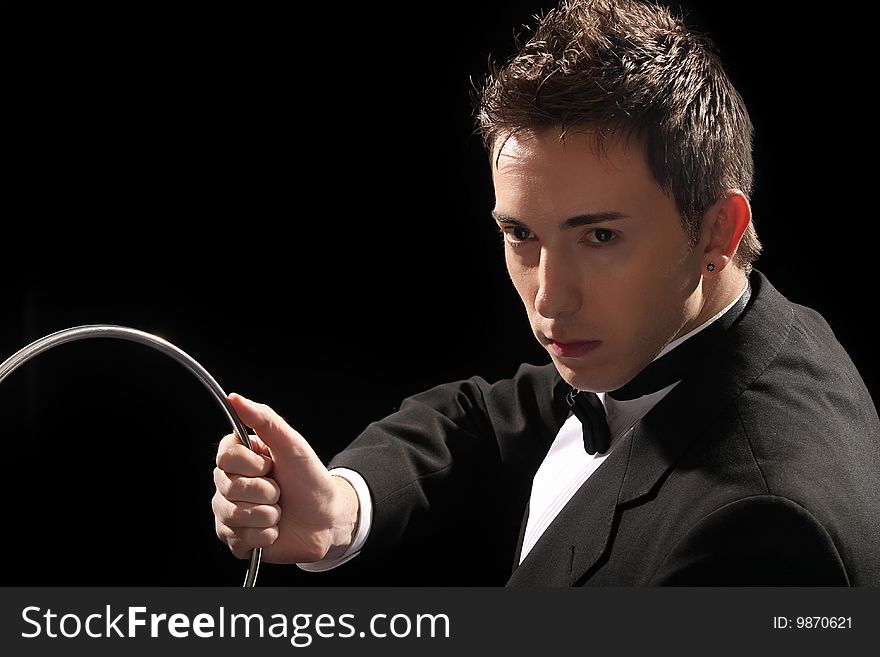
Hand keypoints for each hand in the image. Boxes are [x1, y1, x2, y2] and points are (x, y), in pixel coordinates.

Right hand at [212, 393, 358, 563]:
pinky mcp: (235, 540)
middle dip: (265, 491)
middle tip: (280, 490)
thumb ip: (263, 419)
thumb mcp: (291, 444)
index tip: (271, 465)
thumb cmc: (310, 479)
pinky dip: (265, 536)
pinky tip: (274, 529)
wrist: (327, 518)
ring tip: (279, 510)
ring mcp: (229, 513)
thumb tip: (234, 397)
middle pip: (229, 488)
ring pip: (233, 515)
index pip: (225, 458)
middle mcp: (228, 484)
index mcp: (238, 458)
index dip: (253, 465)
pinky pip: (238, 540)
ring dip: (267, 514)